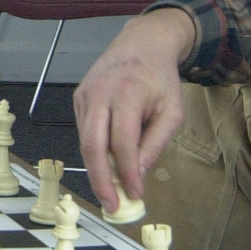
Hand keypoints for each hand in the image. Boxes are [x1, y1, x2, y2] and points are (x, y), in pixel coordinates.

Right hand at [74, 9, 195, 214]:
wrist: (142, 43)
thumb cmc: (160, 78)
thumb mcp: (172, 111)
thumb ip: (156, 142)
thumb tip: (139, 175)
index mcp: (127, 94)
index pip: (122, 142)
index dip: (127, 172)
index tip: (135, 195)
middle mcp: (100, 93)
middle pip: (92, 145)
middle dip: (101, 180)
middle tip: (111, 205)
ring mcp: (85, 95)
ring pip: (85, 141)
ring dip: (97, 169)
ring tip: (112, 189)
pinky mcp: (78, 97)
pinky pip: (84, 131)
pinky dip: (95, 150)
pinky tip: (108, 159)